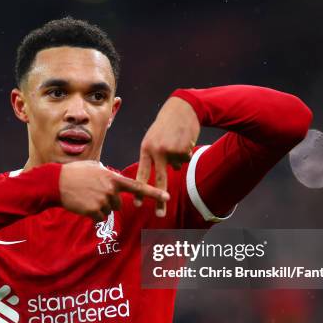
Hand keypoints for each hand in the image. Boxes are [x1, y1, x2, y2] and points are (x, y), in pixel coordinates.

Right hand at [59, 160, 169, 221]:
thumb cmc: (74, 173)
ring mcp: (102, 202)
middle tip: (93, 193)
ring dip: (99, 207)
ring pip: (108, 211)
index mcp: (113, 178)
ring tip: (86, 197)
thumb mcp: (94, 167)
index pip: (137, 187)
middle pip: (119, 204)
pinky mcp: (93, 212)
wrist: (56, 182)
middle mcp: (110, 190)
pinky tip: (83, 205)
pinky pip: (99, 218)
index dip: (154, 193)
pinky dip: (92, 215)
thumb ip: (107, 173)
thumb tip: (113, 178)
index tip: (167, 197)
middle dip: (109, 201)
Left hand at [135, 96, 199, 216]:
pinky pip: (185, 159)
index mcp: (145, 149)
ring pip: (176, 166)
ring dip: (178, 157)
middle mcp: (156, 152)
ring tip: (176, 141)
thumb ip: (155, 156)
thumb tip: (168, 173)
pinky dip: (186, 152)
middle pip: (158, 180)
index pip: (141, 173)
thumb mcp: (154, 138)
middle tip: (159, 214)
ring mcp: (170, 151)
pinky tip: (183, 140)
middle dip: (159, 199)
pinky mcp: (183, 150)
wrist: (183, 108)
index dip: (139, 190)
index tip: (137, 204)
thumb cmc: (166, 124)